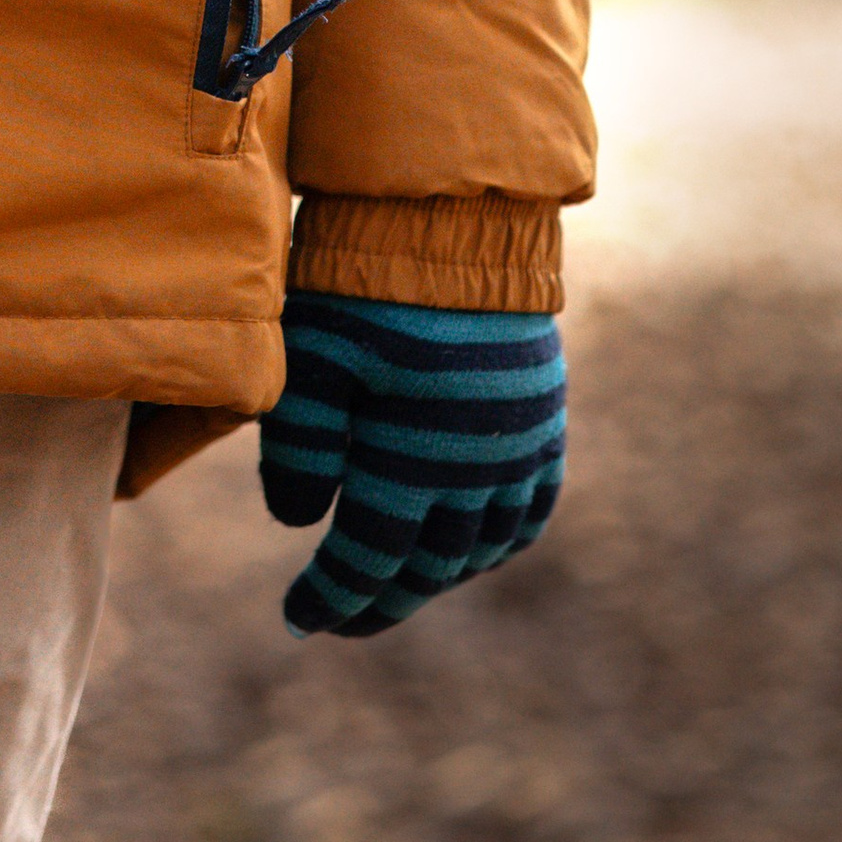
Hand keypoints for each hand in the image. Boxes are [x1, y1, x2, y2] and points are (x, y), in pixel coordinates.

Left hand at [260, 296, 564, 638]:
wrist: (456, 221)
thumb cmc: (366, 288)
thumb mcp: (311, 361)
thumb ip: (300, 447)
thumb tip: (298, 522)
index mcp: (412, 463)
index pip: (369, 561)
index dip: (332, 598)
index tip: (297, 620)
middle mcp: (477, 471)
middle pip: (427, 568)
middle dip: (379, 601)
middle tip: (341, 619)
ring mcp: (520, 449)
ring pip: (481, 548)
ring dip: (437, 577)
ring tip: (394, 586)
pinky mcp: (544, 422)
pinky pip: (531, 510)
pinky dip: (498, 541)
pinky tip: (470, 549)